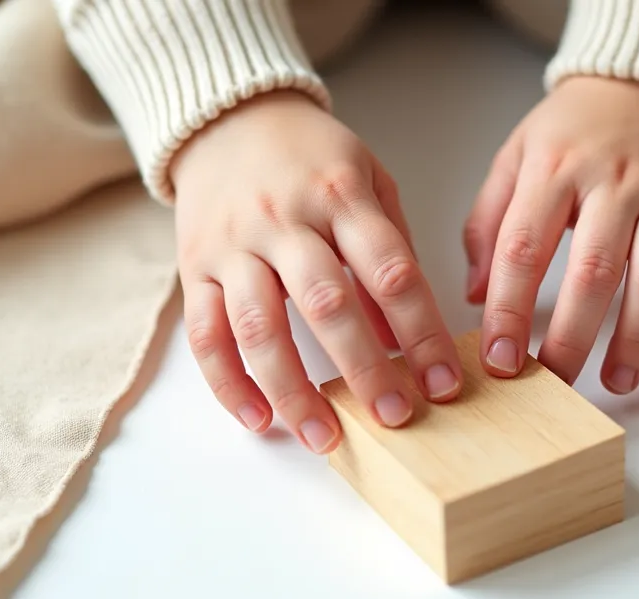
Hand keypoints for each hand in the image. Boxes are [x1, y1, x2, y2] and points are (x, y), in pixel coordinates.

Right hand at [170, 91, 462, 453]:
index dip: (421, 331)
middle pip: (327, 304)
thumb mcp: (368, 180)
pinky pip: (205, 334)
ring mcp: (234, 246)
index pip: (391, 272)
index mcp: (340, 196)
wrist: (226, 119)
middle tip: (396, 417)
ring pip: (260, 329)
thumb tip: (405, 337)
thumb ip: (392, 250)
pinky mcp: (194, 268)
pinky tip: (257, 419)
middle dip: (365, 369)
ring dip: (294, 391)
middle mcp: (284, 221)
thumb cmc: (310, 157)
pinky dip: (228, 383)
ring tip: (325, 438)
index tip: (444, 381)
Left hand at [464, 77, 638, 392]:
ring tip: (617, 382)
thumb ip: (488, 221)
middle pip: (593, 272)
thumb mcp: (516, 155)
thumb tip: (473, 294)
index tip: (499, 358)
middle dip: (572, 338)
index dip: (509, 309)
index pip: (524, 248)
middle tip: (554, 384)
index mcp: (555, 171)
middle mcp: (614, 183)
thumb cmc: (576, 126)